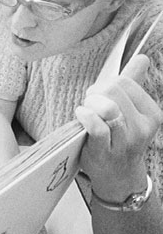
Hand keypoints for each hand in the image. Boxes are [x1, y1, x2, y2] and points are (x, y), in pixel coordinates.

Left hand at [75, 54, 162, 201]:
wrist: (117, 175)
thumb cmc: (118, 138)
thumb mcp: (130, 111)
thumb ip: (133, 83)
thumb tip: (141, 58)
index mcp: (152, 114)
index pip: (125, 83)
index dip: (106, 85)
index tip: (100, 96)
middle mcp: (143, 128)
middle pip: (113, 91)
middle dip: (95, 93)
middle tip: (90, 105)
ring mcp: (125, 141)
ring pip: (106, 106)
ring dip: (89, 104)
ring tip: (86, 112)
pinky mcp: (106, 151)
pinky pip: (97, 126)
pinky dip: (86, 116)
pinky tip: (81, 115)